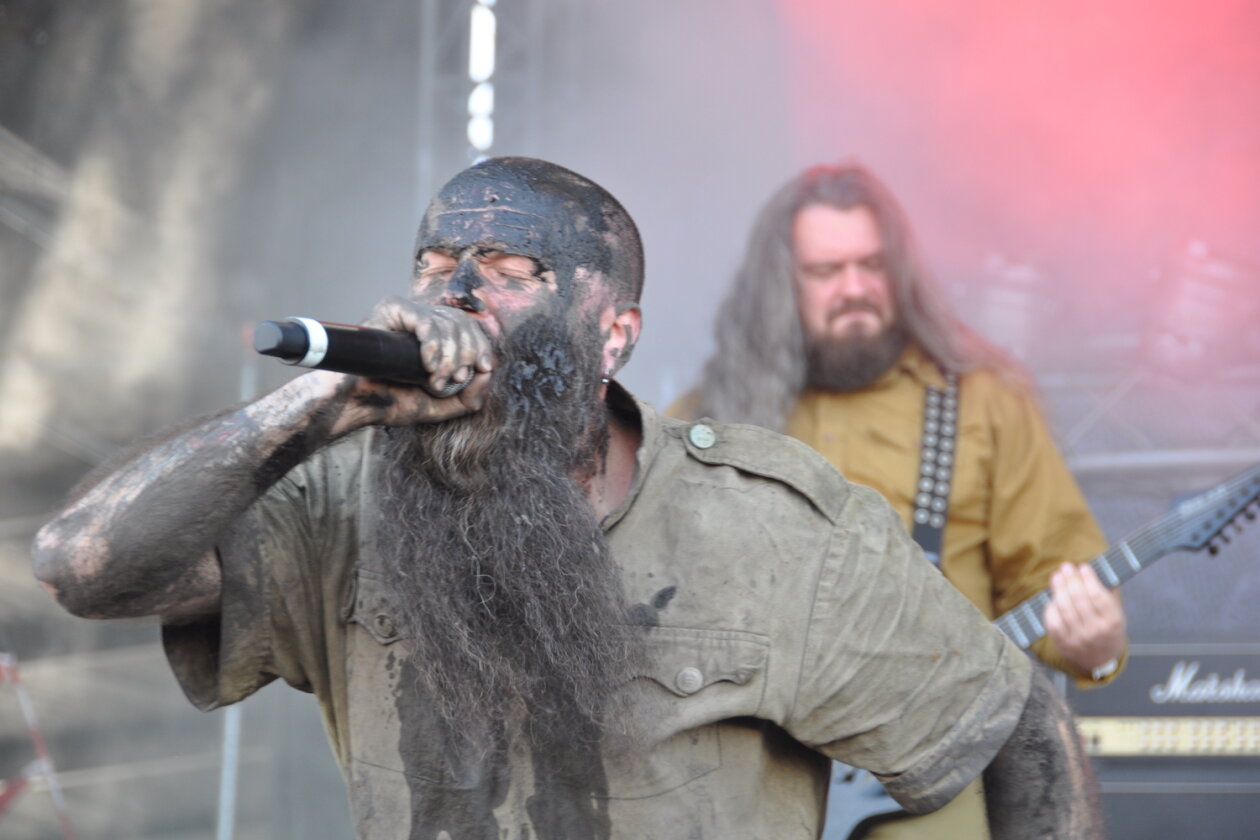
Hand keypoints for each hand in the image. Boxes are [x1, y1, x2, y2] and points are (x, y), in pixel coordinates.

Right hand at [327, 296, 494, 431]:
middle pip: (462, 322)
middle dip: (466, 354)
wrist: (357, 403)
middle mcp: (423, 319)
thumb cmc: (393, 402)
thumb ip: (471, 396)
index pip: (469, 328)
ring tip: (433, 380)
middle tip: (452, 380)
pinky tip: (427, 364)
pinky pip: (424, 319)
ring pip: (447, 322)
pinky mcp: (392, 310)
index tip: (482, 367)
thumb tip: (488, 372)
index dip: (480, 345)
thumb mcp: (442, 405)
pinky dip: (432, 344)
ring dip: (448, 357)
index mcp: (435, 335)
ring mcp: (407, 312)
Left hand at [1043, 562, 1126, 671]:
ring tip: (1056, 576)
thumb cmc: (1109, 628)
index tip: (1083, 566)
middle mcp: (1096, 631)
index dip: (1088, 579)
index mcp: (1113, 621)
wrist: (1102, 659)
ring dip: (1058, 589)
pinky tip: (1052, 597)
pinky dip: (1051, 607)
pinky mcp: (1064, 644)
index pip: (1098, 596)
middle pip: (1079, 600)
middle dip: (1071, 580)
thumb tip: (1096, 567)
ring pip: (1064, 609)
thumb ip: (1108, 592)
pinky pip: (1053, 622)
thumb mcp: (1117, 612)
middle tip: (1066, 566)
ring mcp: (1078, 639)